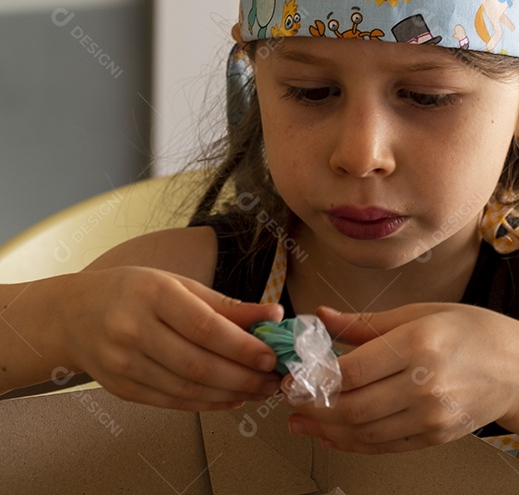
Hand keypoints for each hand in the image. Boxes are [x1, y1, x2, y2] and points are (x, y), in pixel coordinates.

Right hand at [63, 266, 283, 409]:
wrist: (72, 315)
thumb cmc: (132, 292)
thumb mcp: (178, 285)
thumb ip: (226, 305)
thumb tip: (273, 315)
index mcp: (152, 295)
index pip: (204, 327)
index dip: (242, 346)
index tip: (270, 355)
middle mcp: (133, 330)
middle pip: (198, 364)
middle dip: (244, 377)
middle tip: (275, 379)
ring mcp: (124, 364)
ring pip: (187, 389)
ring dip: (232, 394)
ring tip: (262, 390)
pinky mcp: (122, 389)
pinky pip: (173, 402)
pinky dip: (208, 403)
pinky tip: (233, 397)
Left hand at [288, 304, 518, 452]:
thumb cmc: (476, 333)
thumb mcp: (422, 312)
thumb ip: (366, 322)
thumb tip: (321, 317)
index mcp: (419, 343)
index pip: (351, 370)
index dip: (313, 377)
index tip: (293, 374)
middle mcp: (424, 383)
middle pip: (351, 406)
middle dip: (312, 406)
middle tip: (289, 399)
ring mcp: (430, 415)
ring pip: (362, 432)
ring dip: (326, 428)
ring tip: (303, 419)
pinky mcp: (434, 436)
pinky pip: (383, 445)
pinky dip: (352, 442)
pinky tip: (333, 433)